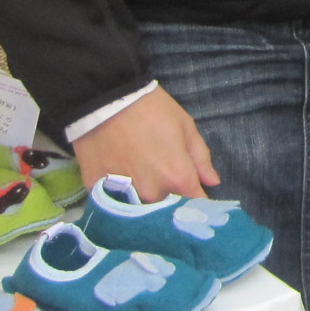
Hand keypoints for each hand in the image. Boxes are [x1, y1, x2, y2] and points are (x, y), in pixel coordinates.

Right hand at [70, 88, 218, 199]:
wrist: (104, 100)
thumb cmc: (152, 110)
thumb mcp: (185, 127)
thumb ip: (200, 158)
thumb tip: (213, 182)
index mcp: (177, 177)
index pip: (196, 205)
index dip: (200, 203)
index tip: (198, 199)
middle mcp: (152, 194)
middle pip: (167, 209)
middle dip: (171, 201)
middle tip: (165, 184)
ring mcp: (123, 196)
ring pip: (139, 209)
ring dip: (144, 202)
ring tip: (141, 182)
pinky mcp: (97, 192)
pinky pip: (113, 201)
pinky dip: (118, 195)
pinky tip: (117, 180)